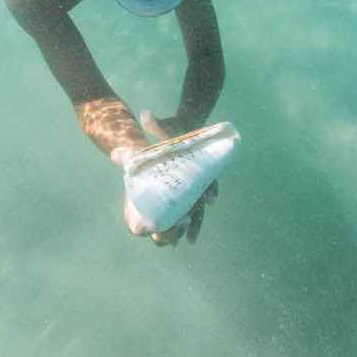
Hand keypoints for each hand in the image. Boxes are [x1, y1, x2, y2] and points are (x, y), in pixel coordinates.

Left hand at [114, 110, 218, 247]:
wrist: (186, 127)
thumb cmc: (177, 129)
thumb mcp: (167, 127)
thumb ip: (156, 123)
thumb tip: (144, 112)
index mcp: (198, 164)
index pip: (209, 178)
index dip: (212, 189)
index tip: (210, 202)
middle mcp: (200, 178)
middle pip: (201, 202)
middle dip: (197, 220)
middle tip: (189, 239)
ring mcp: (196, 186)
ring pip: (196, 210)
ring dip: (192, 226)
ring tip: (186, 243)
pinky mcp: (189, 190)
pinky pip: (190, 209)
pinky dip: (188, 222)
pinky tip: (184, 238)